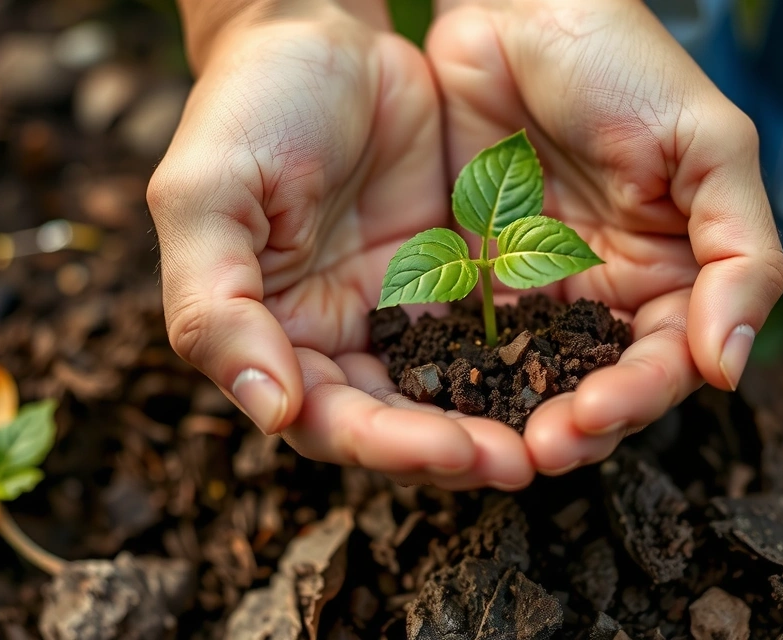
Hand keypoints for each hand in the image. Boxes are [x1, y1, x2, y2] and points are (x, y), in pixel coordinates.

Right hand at [147, 2, 533, 489]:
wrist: (324, 31)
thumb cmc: (251, 104)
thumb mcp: (208, 195)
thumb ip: (217, 305)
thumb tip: (267, 411)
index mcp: (274, 336)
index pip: (326, 419)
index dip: (386, 445)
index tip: (451, 450)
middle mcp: (340, 338)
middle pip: (399, 421)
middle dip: (456, 448)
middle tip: (520, 462)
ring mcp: (401, 309)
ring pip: (453, 389)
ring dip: (501, 417)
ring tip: (561, 436)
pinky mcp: (453, 277)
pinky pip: (494, 330)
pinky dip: (529, 358)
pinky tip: (574, 373)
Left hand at [427, 0, 782, 473]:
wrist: (520, 9)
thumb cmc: (626, 64)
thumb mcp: (711, 145)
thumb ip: (741, 255)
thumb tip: (732, 368)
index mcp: (680, 272)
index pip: (672, 361)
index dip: (641, 396)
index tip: (598, 414)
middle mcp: (613, 293)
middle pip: (605, 387)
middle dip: (580, 425)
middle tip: (541, 449)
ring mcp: (544, 290)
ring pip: (539, 381)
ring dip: (521, 419)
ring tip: (496, 447)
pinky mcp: (480, 278)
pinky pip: (475, 343)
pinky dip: (466, 379)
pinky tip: (447, 402)